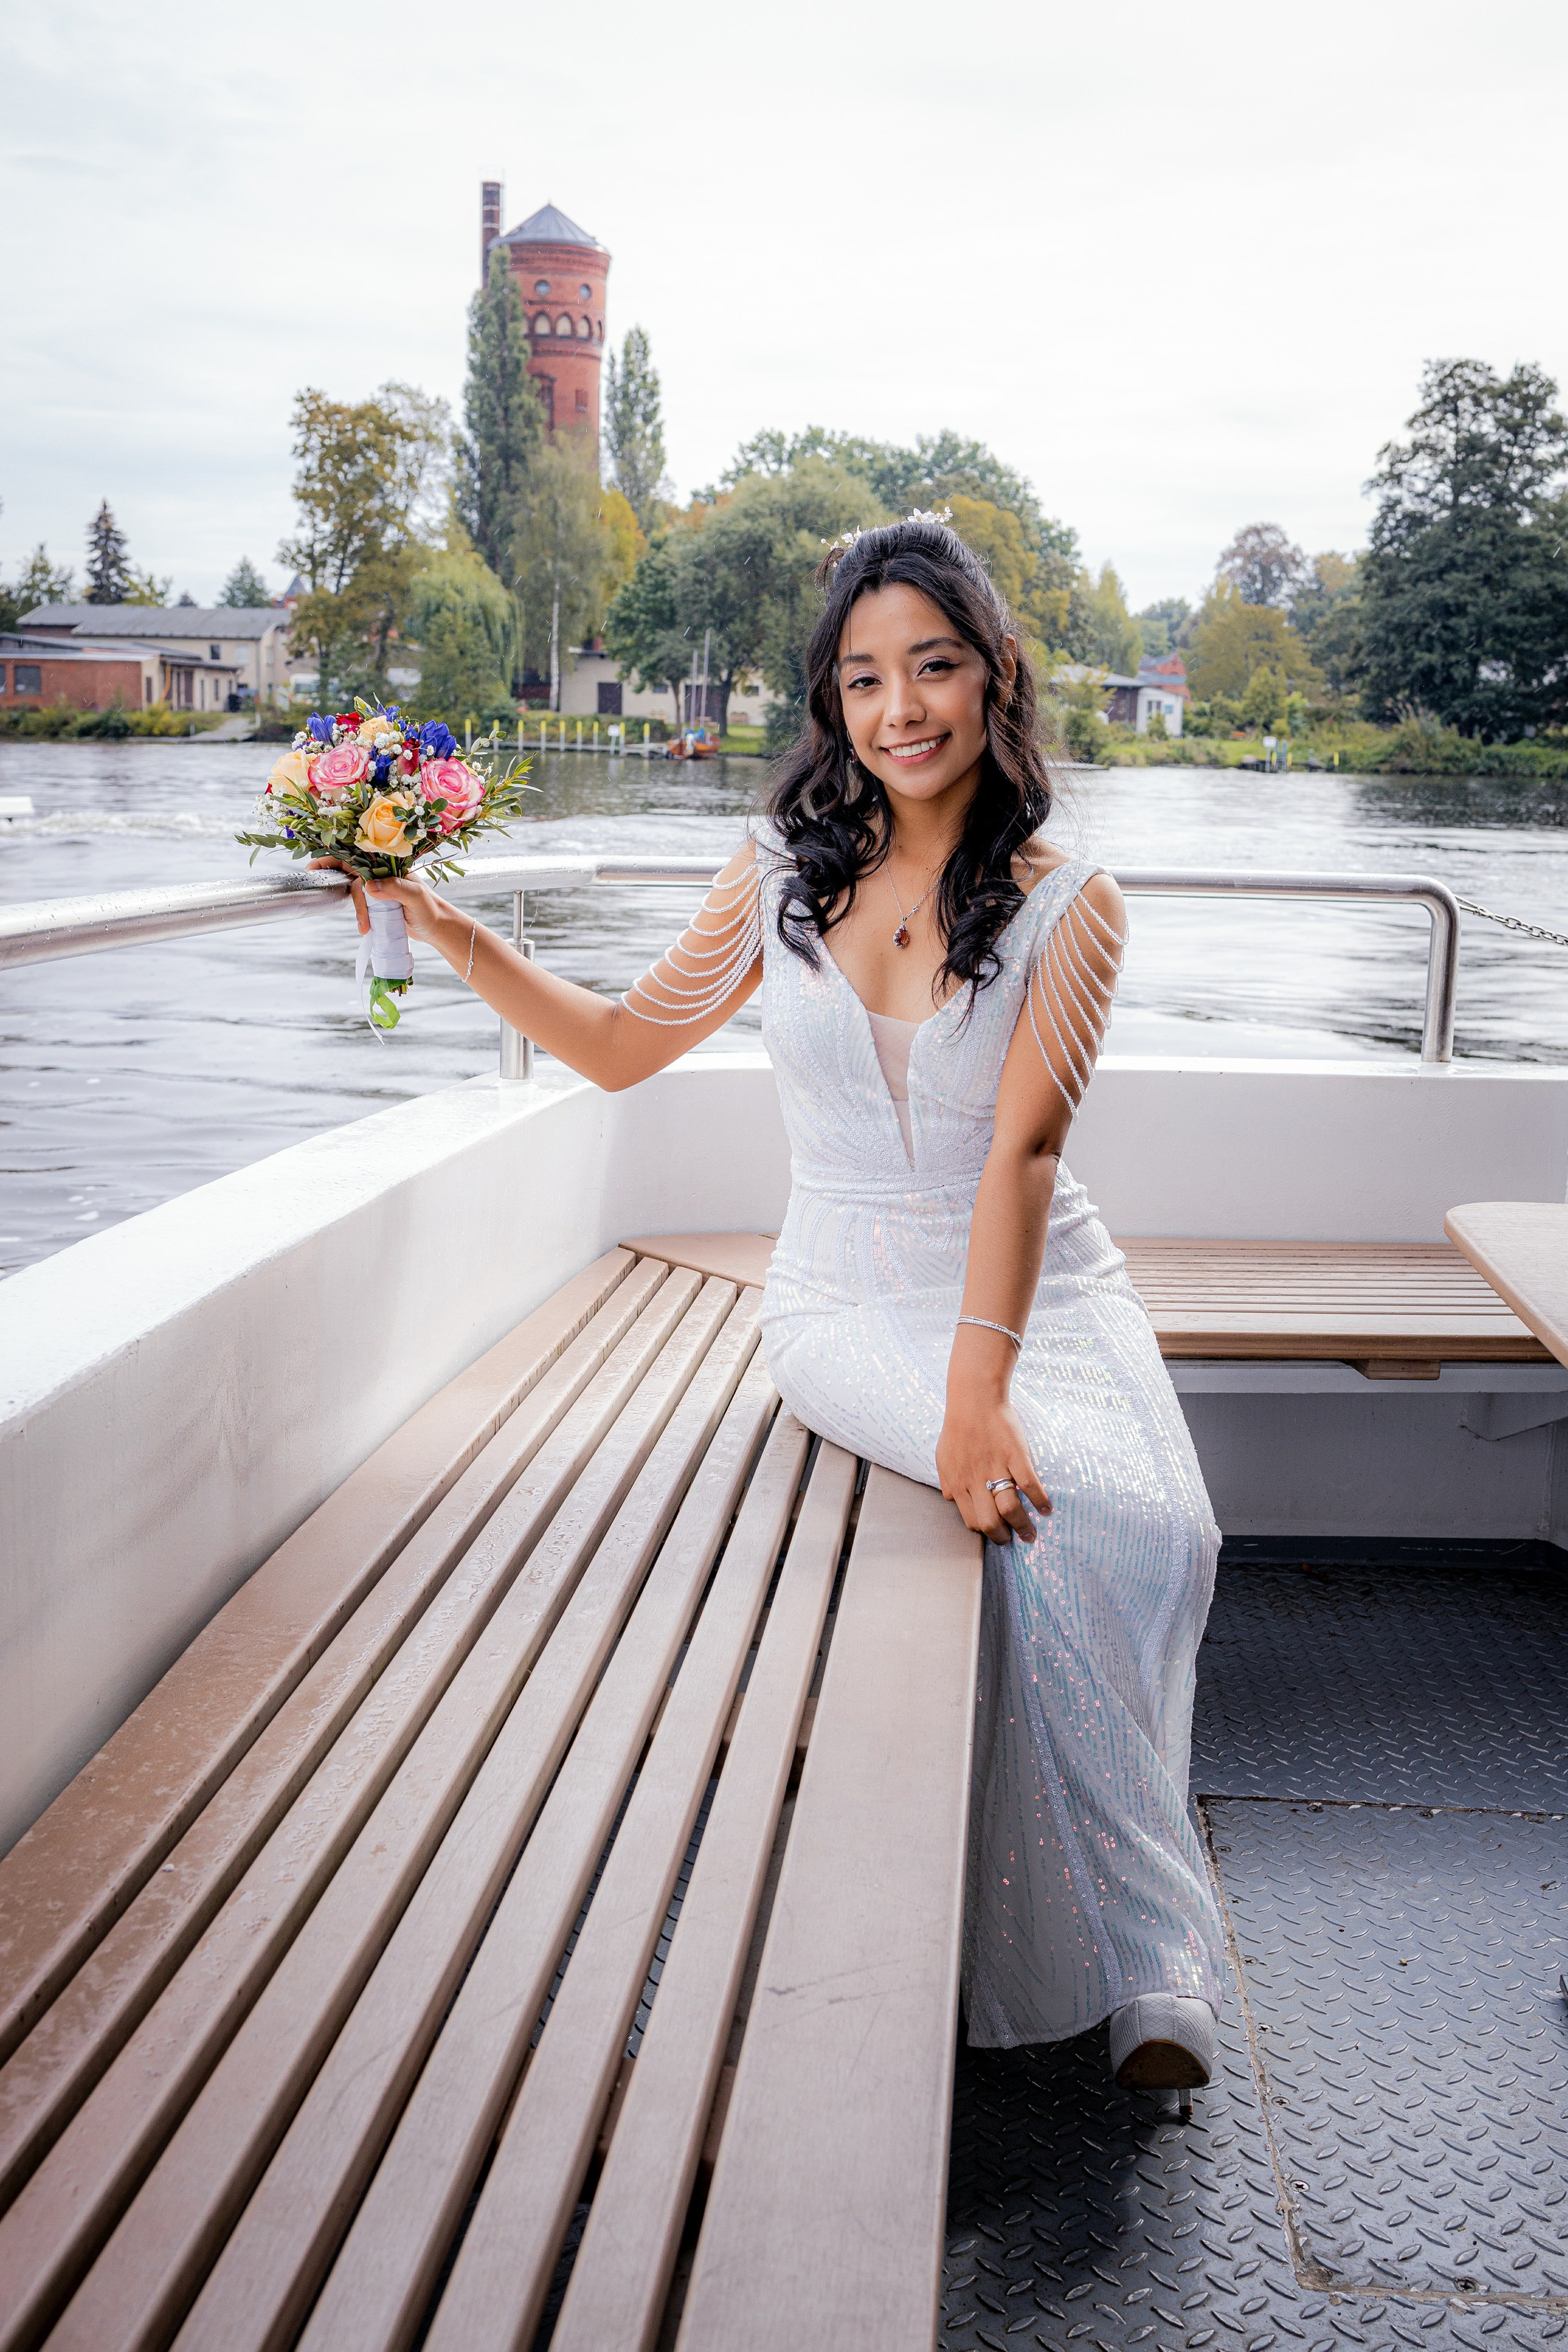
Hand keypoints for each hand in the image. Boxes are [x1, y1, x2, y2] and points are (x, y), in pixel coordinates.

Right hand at [308, 861, 447, 944]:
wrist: (438, 929)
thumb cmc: (431, 909)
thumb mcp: (416, 896)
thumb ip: (395, 888)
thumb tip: (369, 886)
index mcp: (390, 865)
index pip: (359, 856)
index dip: (336, 858)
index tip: (316, 866)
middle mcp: (382, 874)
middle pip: (351, 872)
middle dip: (335, 880)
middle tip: (320, 889)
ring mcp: (379, 890)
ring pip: (356, 893)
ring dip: (357, 910)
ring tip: (364, 927)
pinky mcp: (378, 905)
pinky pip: (362, 907)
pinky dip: (361, 917)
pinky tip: (366, 929)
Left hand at [936, 1389, 1050, 1543]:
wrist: (974, 1398)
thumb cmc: (958, 1427)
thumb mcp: (942, 1456)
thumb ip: (947, 1480)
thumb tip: (951, 1499)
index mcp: (958, 1482)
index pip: (971, 1520)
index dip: (985, 1531)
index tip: (996, 1532)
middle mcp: (975, 1480)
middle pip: (990, 1522)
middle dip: (1003, 1537)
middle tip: (1013, 1539)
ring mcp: (996, 1468)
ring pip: (1010, 1509)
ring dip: (1023, 1526)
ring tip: (1031, 1534)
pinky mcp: (1015, 1455)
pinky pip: (1029, 1485)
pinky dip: (1040, 1501)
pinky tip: (1046, 1509)